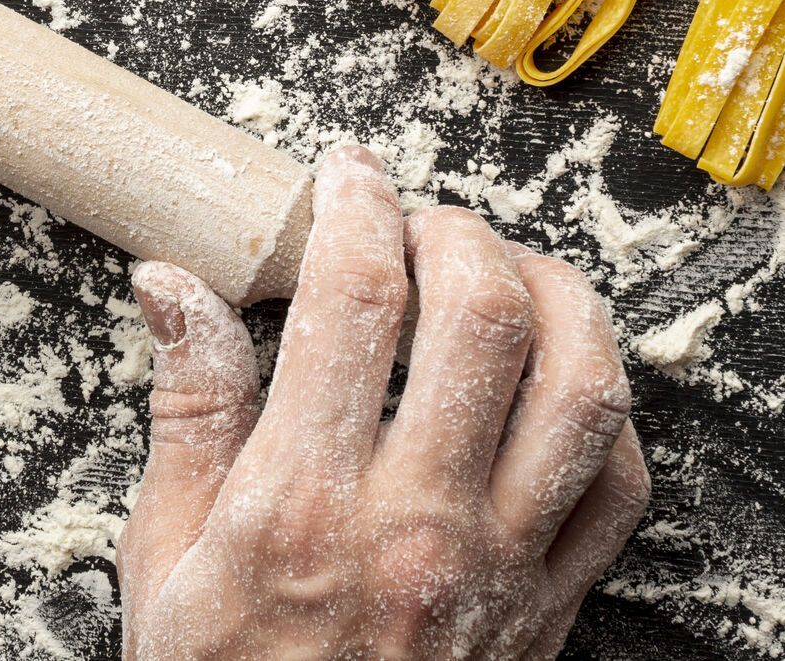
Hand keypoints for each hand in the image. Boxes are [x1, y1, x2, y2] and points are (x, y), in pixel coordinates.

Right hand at [119, 145, 647, 659]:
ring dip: (556, 295)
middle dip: (457, 231)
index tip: (347, 175)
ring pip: (585, 386)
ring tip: (505, 270)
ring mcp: (500, 567)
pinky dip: (604, 409)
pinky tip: (557, 382)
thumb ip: (186, 412)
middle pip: (488, 316)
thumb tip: (174, 288)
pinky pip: (622, 485)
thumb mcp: (161, 560)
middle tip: (419, 220)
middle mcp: (416, 524)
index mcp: (303, 503)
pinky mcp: (553, 609)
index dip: (358, 204)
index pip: (355, 299)